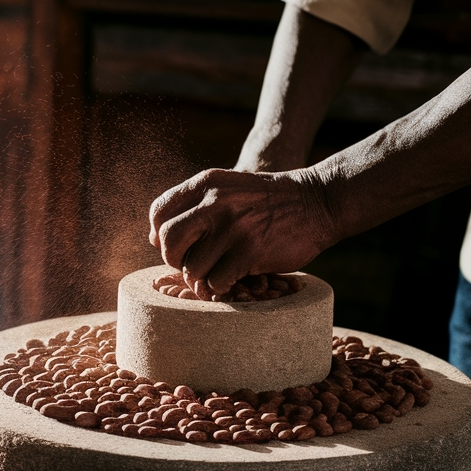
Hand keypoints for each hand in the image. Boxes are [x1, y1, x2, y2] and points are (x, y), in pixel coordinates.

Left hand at [148, 168, 337, 297]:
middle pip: (168, 241)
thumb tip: (153, 237)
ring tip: (214, 274)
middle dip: (174, 259)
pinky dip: (219, 287)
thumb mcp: (228, 188)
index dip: (158, 234)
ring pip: (191, 267)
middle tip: (189, 264)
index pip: (159, 211)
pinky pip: (216, 281)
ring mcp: (232, 228)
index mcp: (205, 183)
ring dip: (199, 278)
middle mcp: (214, 203)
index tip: (173, 244)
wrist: (317, 201)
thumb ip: (194, 206)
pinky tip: (230, 280)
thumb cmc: (267, 200)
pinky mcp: (249, 252)